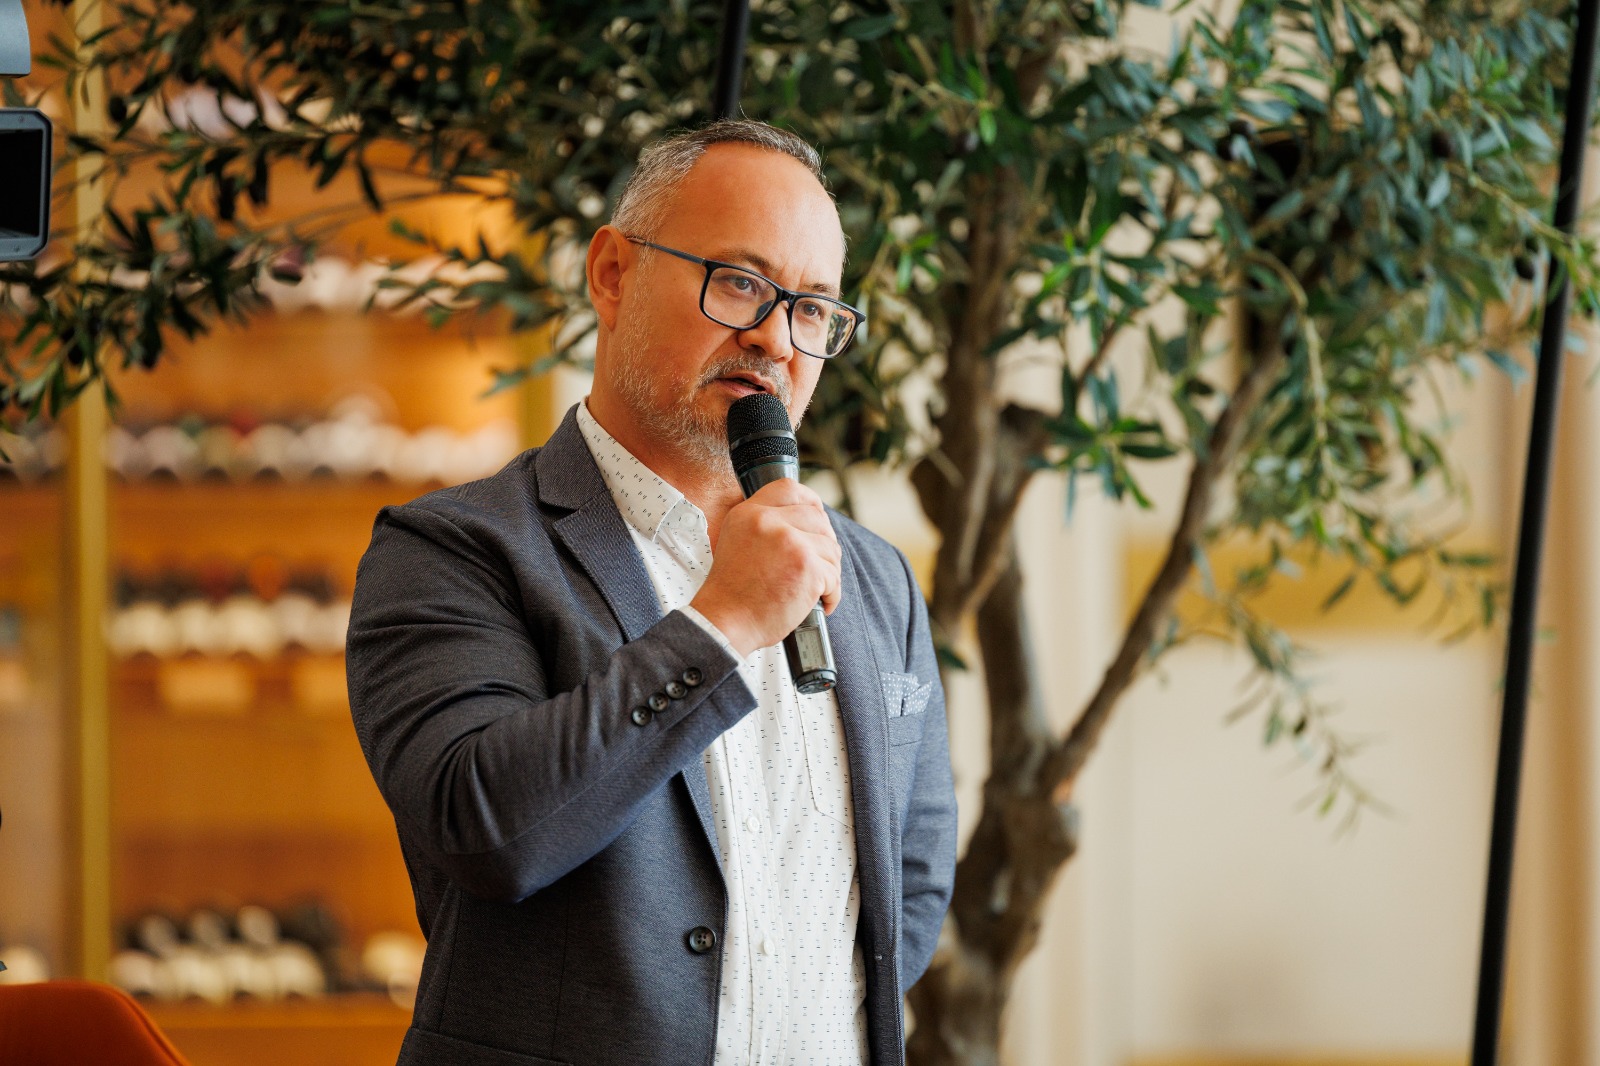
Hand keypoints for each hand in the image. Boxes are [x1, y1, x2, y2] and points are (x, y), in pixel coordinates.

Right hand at [690, 479, 841, 657]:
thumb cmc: (732, 592)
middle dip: (824, 543)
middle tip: (818, 565)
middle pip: (818, 518)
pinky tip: (821, 602)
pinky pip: (834, 575)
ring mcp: (790, 542)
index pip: (789, 489)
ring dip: (829, 571)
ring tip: (816, 588)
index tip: (817, 519)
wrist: (725, 622)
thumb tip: (801, 522)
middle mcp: (768, 521)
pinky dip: (831, 593)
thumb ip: (763, 526)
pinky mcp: (807, 566)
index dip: (810, 502)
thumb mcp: (736, 541)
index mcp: (749, 513)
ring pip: (830, 547)